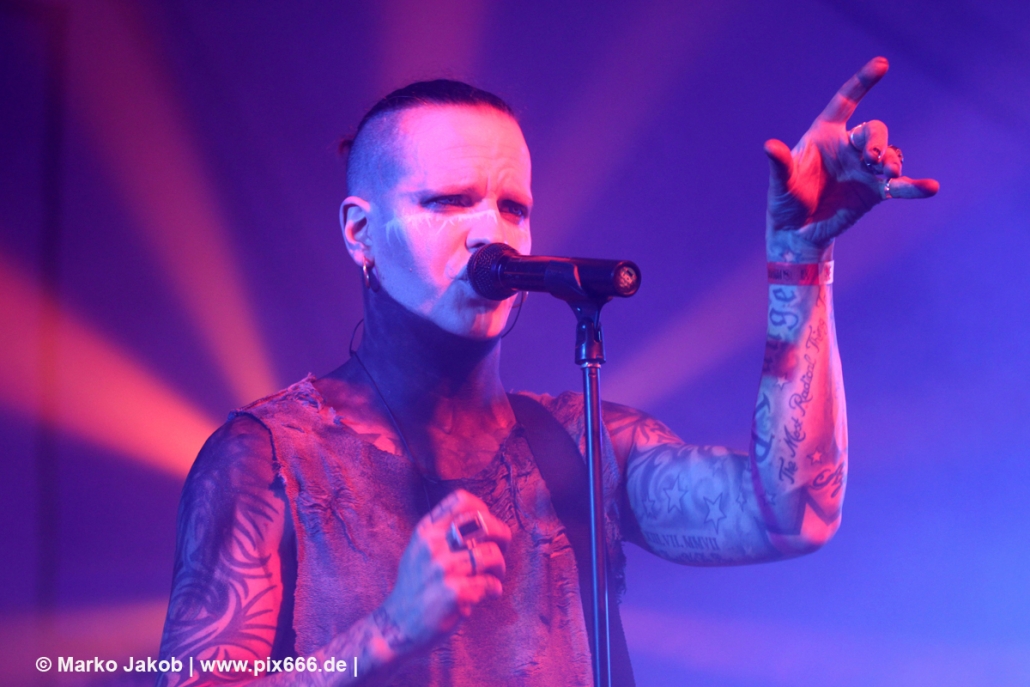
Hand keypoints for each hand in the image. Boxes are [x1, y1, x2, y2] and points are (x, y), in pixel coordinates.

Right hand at [374, 489, 511, 655]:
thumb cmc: (414, 588)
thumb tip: (482, 521)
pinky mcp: (454, 592)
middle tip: (501, 549)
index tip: (488, 525)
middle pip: (483, 522)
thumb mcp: (418, 550)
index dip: (483, 510)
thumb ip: (442, 533)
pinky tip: (488, 594)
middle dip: (501, 535)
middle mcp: (433, 545)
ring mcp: (443, 568)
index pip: (461, 501)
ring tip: (494, 576)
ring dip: (499, 566)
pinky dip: (494, 589)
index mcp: (426, 531)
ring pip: (491, 553)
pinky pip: (489, 583)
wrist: (395, 626)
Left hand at [764, 56, 939, 262]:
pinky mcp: (876, 192)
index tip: (882, 64)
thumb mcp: (781, 183)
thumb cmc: (785, 201)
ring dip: (893, 160)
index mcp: (825, 135)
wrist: (797, 232)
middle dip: (877, 140)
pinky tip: (930, 187)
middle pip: (873, 130)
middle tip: (870, 159)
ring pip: (890, 153)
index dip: (863, 83)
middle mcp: (848, 147)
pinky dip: (915, 186)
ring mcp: (865, 169)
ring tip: (890, 173)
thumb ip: (780, 164)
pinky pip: (901, 185)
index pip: (846, 102)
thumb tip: (769, 146)